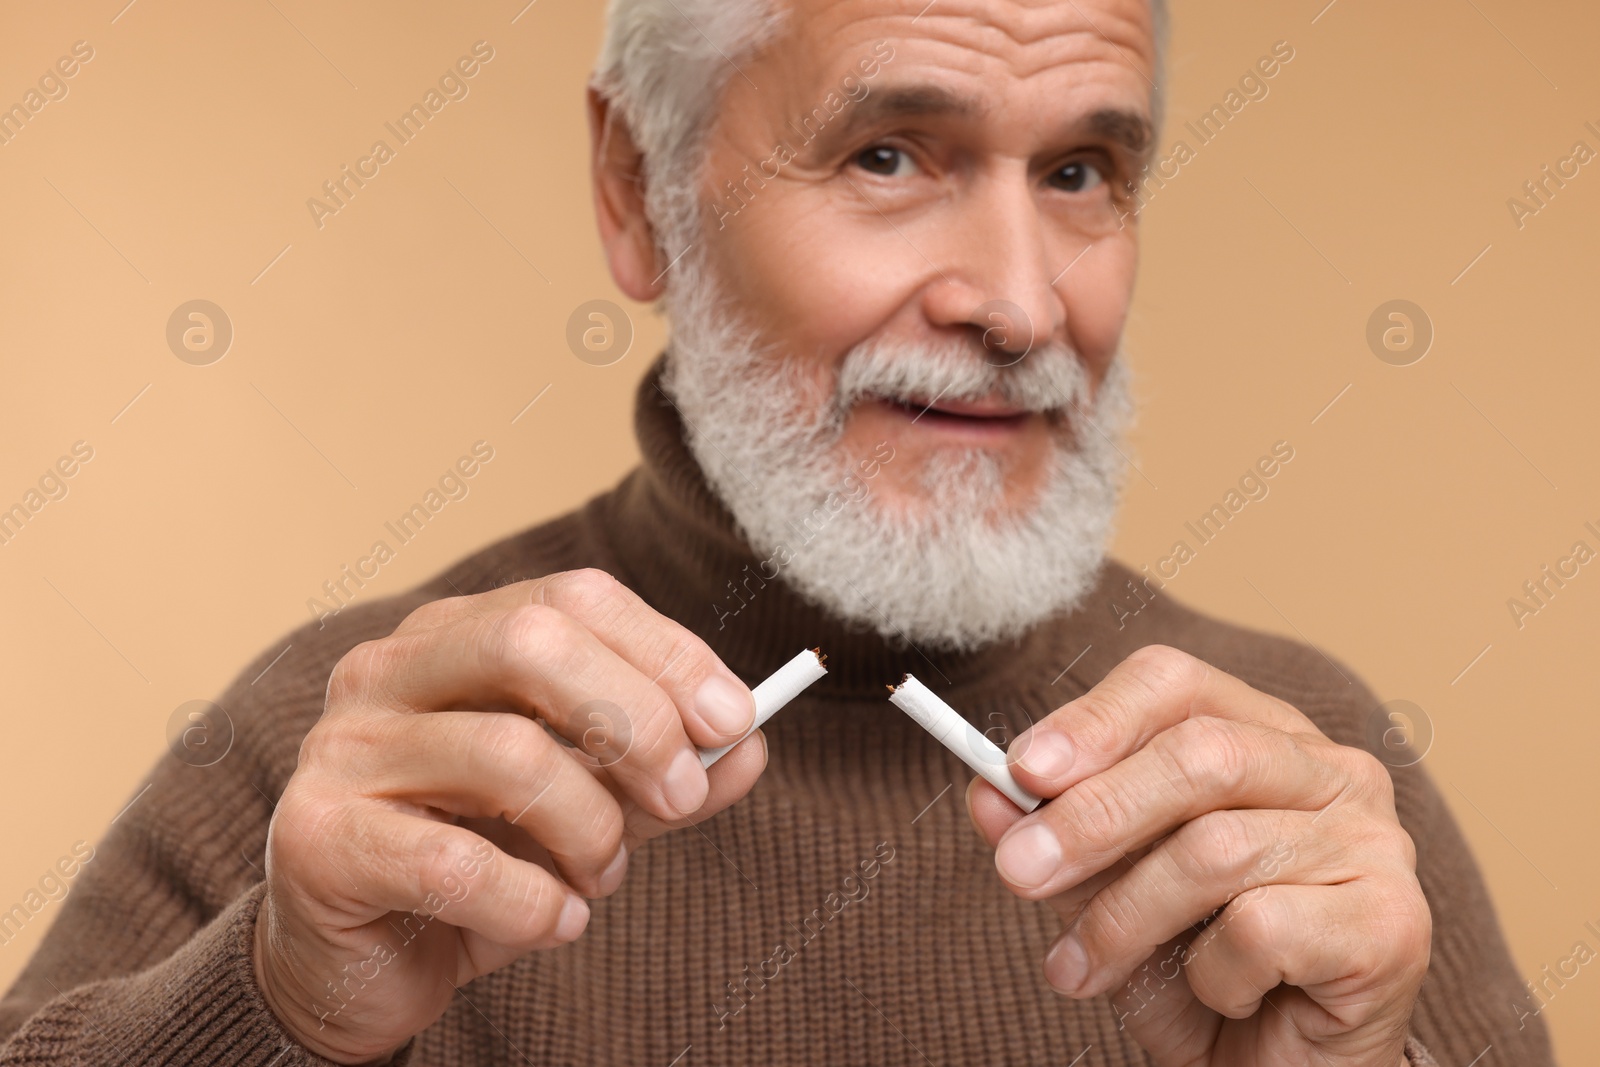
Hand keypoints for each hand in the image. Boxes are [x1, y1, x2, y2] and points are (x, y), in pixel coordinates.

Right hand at [252, 569, 760, 1063]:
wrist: (357, 966)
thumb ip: (662, 773)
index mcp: (453, 636)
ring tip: (603, 877)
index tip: (735, 720)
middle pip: (531, 641)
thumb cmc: (477, 862)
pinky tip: (554, 923)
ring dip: (590, 829)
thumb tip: (752, 746)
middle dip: (635, 722)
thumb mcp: (589, 809)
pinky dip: (533, 904)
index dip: (666, 652)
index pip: (572, 597)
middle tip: (681, 798)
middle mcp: (386, 670)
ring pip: (506, 755)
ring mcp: (342, 749)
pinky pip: (456, 863)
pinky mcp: (318, 840)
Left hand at [966, 645, 1429, 1066]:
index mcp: (1264, 736)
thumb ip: (1058, 839)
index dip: (1094, 719)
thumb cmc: (1202, 975)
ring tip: (1080, 971)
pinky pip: (1262, 927)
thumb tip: (986, 792)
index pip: (1176, 683)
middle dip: (1092, 817)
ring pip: (1216, 848)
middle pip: (1198, 755)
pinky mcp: (1393, 923)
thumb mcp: (1107, 898)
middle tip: (1017, 871)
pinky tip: (1219, 997)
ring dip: (1126, 918)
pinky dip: (1211, 974)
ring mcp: (1373, 842)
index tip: (1020, 770)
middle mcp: (1333, 771)